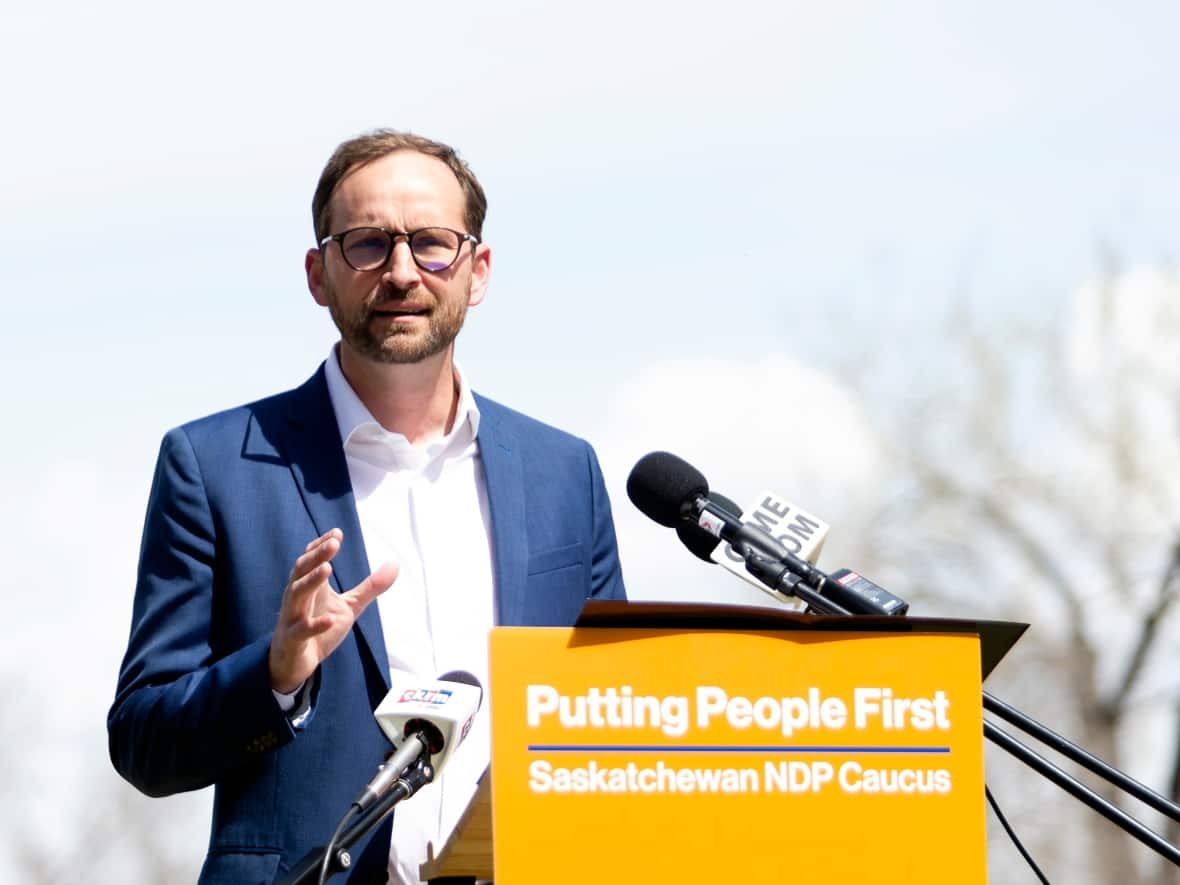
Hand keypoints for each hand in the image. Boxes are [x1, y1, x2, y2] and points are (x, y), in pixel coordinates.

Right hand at [268, 528, 398, 693]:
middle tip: (334, 543)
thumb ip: (370, 586)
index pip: (311, 560)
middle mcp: (298, 597)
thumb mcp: (350, 606)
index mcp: (310, 586)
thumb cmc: (320, 629)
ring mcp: (292, 618)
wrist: (295, 663)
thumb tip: (395, 563)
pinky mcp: (293, 640)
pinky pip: (301, 630)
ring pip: (296, 594)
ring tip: (327, 568)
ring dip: (311, 581)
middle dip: (316, 556)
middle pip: (301, 571)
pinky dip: (315, 625)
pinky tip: (330, 619)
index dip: (322, 546)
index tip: (338, 533)